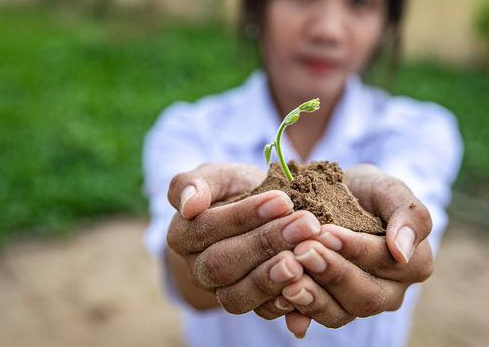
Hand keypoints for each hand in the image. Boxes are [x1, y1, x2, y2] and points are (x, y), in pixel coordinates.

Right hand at [165, 162, 321, 313]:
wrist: (263, 214)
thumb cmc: (237, 189)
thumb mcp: (219, 176)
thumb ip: (194, 183)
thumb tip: (188, 205)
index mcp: (183, 234)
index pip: (206, 228)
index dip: (244, 216)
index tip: (283, 200)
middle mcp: (197, 269)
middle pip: (221, 264)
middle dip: (266, 243)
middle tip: (306, 225)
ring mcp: (221, 292)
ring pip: (236, 296)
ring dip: (272, 277)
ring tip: (304, 258)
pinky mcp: (249, 306)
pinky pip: (261, 313)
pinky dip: (284, 304)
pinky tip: (306, 286)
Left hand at [254, 164, 433, 336]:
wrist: (329, 197)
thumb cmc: (364, 190)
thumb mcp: (387, 188)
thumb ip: (408, 213)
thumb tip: (402, 251)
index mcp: (413, 263)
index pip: (389, 262)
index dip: (357, 249)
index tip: (326, 232)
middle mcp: (390, 291)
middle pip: (366, 296)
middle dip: (332, 273)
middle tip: (302, 251)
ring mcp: (357, 304)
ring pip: (341, 314)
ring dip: (313, 296)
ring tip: (289, 275)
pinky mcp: (330, 310)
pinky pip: (316, 319)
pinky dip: (298, 311)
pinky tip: (280, 295)